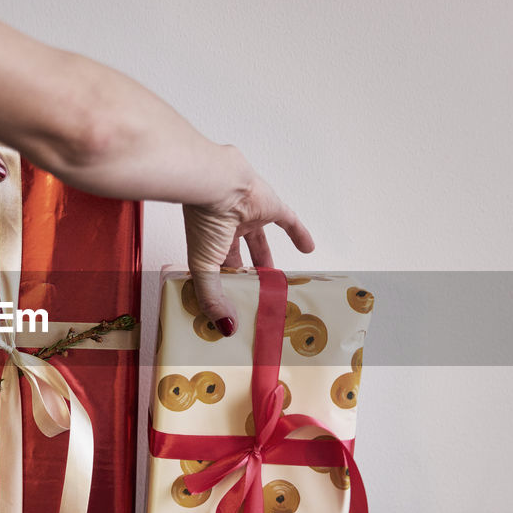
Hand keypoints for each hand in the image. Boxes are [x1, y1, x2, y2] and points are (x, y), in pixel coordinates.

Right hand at [182, 146, 313, 335]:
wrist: (215, 184)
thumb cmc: (203, 222)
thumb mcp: (204, 267)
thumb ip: (212, 298)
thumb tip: (225, 328)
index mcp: (206, 242)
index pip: (216, 268)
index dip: (224, 284)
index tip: (229, 303)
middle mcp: (225, 230)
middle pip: (238, 256)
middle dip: (246, 275)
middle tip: (254, 294)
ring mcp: (248, 217)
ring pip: (260, 241)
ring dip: (267, 260)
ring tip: (275, 280)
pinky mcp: (270, 206)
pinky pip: (289, 222)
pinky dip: (299, 234)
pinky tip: (309, 249)